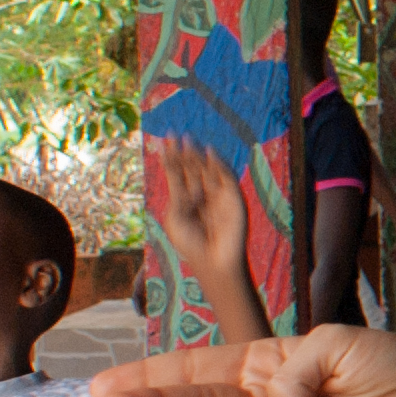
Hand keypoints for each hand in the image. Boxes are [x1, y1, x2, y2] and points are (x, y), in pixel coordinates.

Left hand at [146, 134, 251, 276]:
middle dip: (182, 152)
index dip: (171, 158)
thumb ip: (178, 193)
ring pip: (206, 169)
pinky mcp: (233, 197)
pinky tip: (208, 152)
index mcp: (185, 200)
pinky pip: (225, 176)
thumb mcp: (176, 217)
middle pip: (191, 168)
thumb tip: (183, 171)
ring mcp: (217, 195)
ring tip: (187, 140)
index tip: (163, 142)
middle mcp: (201, 194)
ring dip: (196, 154)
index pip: (177, 174)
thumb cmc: (190, 244)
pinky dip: (218, 163)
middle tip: (173, 134)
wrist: (213, 262)